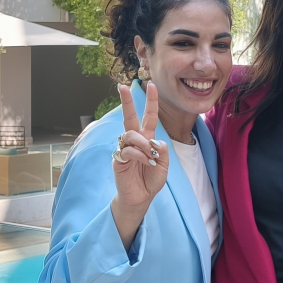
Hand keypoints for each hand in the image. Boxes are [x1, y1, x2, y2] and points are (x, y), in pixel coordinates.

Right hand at [111, 82, 168, 229]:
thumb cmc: (151, 180)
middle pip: (130, 117)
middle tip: (122, 87)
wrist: (141, 197)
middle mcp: (135, 140)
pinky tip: (145, 162)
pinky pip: (127, 150)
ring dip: (142, 143)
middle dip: (126, 102)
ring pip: (130, 134)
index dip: (151, 102)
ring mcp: (125, 148)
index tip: (152, 85)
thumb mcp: (164, 165)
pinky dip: (138, 155)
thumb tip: (155, 141)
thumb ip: (162, 152)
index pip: (149, 116)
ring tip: (150, 155)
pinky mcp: (118, 159)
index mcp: (148, 139)